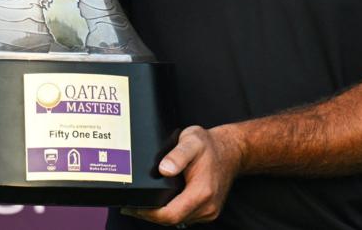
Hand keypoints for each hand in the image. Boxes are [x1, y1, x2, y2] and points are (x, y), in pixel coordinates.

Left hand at [122, 125, 244, 225]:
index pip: (170, 214)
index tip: (132, 207)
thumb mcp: (192, 141)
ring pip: (178, 221)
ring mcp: (209, 211)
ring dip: (160, 215)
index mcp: (202, 192)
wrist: (231, 151)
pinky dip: (171, 212)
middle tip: (130, 206)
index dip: (148, 214)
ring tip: (142, 204)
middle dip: (150, 215)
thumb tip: (164, 169)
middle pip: (171, 220)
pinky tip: (161, 203)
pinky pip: (185, 217)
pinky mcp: (208, 211)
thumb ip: (178, 155)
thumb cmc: (210, 145)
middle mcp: (207, 206)